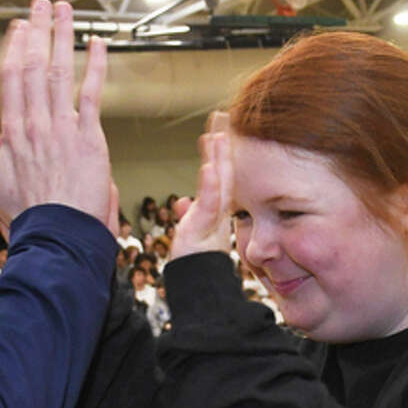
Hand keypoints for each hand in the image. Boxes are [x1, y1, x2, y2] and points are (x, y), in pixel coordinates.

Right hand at [0, 0, 112, 233]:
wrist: (57, 235)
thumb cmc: (26, 214)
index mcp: (11, 131)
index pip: (10, 77)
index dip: (15, 47)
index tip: (19, 26)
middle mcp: (34, 123)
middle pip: (33, 65)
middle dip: (37, 29)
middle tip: (41, 3)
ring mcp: (62, 128)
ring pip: (59, 71)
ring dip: (62, 35)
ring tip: (64, 9)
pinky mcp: (89, 137)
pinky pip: (91, 93)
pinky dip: (96, 65)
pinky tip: (98, 42)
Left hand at [169, 112, 234, 262]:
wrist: (201, 291)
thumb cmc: (194, 265)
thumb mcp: (189, 234)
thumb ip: (189, 214)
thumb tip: (182, 201)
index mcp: (213, 211)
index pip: (217, 174)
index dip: (218, 151)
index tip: (216, 128)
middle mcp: (218, 212)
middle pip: (225, 171)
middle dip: (224, 144)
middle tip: (223, 116)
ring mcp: (213, 220)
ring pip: (221, 183)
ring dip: (220, 158)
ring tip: (218, 133)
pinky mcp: (205, 229)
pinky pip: (210, 205)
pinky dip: (212, 186)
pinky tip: (212, 166)